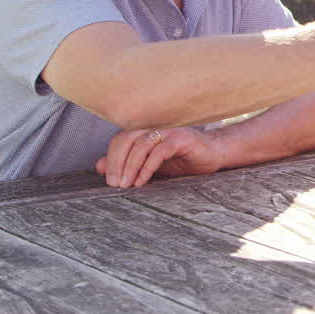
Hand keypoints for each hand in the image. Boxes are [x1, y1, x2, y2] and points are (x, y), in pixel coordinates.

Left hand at [95, 127, 225, 187]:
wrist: (214, 155)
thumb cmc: (182, 160)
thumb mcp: (149, 165)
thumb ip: (126, 163)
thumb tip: (99, 166)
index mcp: (145, 132)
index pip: (120, 140)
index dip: (112, 159)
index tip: (110, 181)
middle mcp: (154, 128)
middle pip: (126, 139)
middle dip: (117, 163)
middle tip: (115, 185)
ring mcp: (168, 131)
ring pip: (141, 144)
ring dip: (130, 166)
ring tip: (126, 185)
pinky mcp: (182, 139)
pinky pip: (159, 151)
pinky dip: (147, 167)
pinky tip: (142, 181)